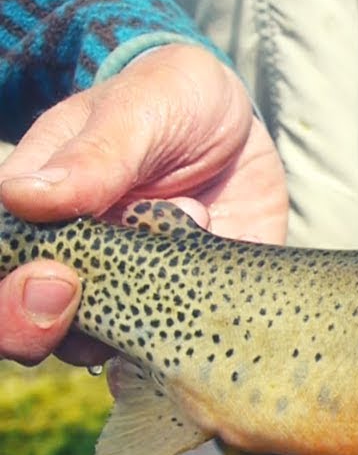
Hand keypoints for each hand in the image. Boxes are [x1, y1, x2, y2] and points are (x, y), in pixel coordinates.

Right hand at [0, 43, 286, 365]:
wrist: (237, 121)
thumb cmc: (167, 102)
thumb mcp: (138, 109)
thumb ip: (94, 153)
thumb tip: (24, 197)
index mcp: (41, 221)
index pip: (1, 280)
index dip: (11, 299)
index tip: (52, 279)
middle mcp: (82, 269)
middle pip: (36, 332)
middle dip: (43, 329)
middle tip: (77, 294)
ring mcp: (139, 295)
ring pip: (107, 350)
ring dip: (136, 323)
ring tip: (182, 236)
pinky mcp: (197, 309)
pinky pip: (185, 352)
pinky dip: (192, 344)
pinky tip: (210, 311)